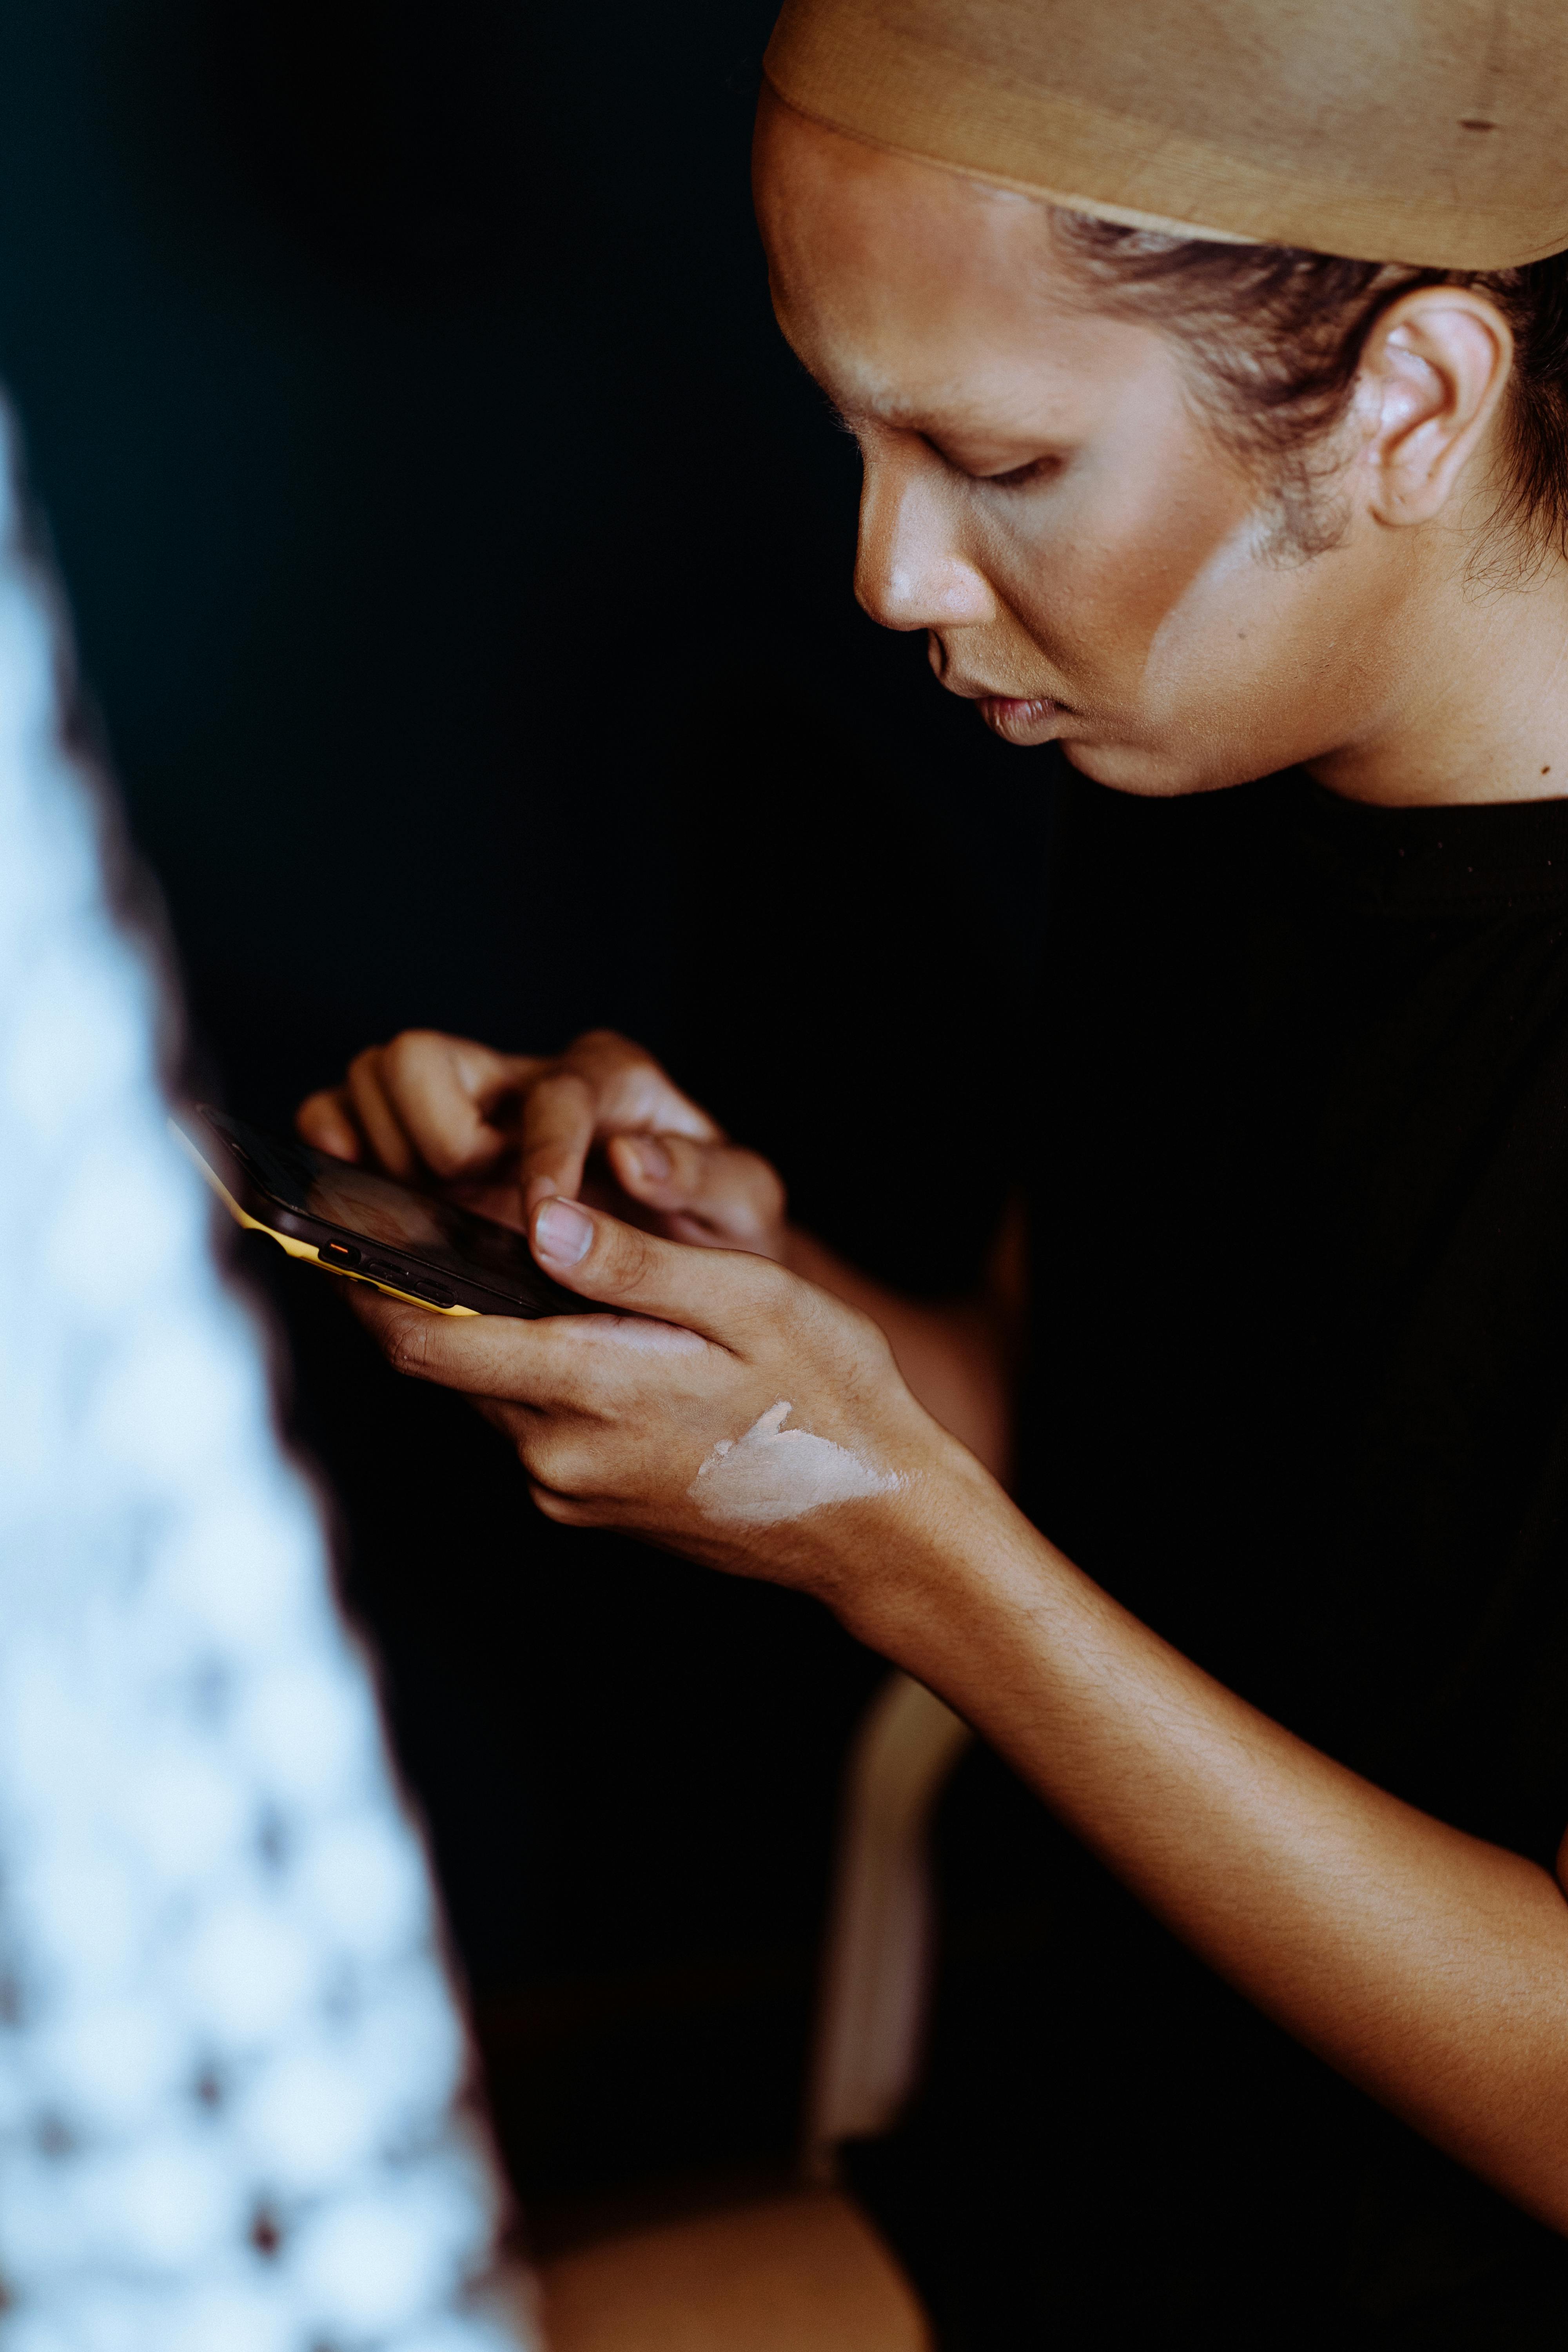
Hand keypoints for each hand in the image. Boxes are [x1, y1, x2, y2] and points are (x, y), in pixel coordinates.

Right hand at [297, 1028, 786, 1254]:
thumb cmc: (713, 1224)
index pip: (553, 1095)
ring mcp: (464, 1104)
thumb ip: (706, 1177)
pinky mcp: (415, 1140)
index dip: (540, 1159)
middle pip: (421, 1057)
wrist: (691, 1254)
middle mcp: (525, 1078)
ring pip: (371, 1077)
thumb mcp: (744, 1204)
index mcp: (610, 1080)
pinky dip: (334, 1152)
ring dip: (387, 1152)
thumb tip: (632, 1161)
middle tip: (470, 1207)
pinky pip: (335, 1115)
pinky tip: (366, 1201)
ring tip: (435, 1215)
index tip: (540, 1223)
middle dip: (436, 1142)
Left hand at [344, 1190, 986, 1597]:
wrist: (880, 1526)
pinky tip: (572, 1327)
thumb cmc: (832, 1399)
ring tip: (500, 1257)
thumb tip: (540, 1224)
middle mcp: (557, 1452)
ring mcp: (570, 1487)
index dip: (363, 1279)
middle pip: (440, 1360)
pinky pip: (527, 1422)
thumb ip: (636, 1264)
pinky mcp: (590, 1503)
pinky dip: (525, 1368)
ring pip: (483, 1390)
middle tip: (403, 1214)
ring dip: (478, 1329)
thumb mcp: (750, 1301)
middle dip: (414, 1290)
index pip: (426, 1336)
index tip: (327, 1224)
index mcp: (592, 1389)